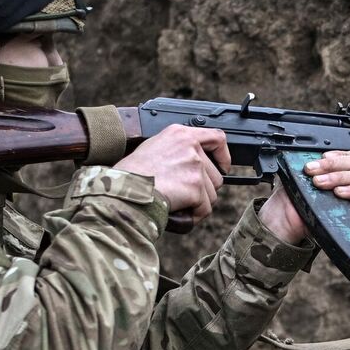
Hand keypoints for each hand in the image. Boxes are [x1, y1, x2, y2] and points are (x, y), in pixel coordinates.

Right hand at [113, 125, 229, 220]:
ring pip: (211, 193)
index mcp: (180, 134)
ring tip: (176, 202)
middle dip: (203, 189)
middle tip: (183, 195)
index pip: (217, 138)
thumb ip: (177, 150)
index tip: (223, 167)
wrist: (125, 190)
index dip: (223, 155)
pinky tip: (178, 212)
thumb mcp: (154, 147)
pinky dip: (194, 215)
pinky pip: (204, 208)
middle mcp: (191, 147)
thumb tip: (192, 163)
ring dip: (198, 203)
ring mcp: (195, 167)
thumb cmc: (131, 173)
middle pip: (215, 175)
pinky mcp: (195, 187)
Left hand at [259, 150, 349, 245]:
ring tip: (320, 183)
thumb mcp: (297, 173)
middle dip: (334, 164)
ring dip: (339, 177)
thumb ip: (306, 159)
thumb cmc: (294, 197)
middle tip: (312, 171)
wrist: (288, 221)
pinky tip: (338, 193)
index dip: (339, 153)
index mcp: (342, 168)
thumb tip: (308, 148)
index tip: (321, 157)